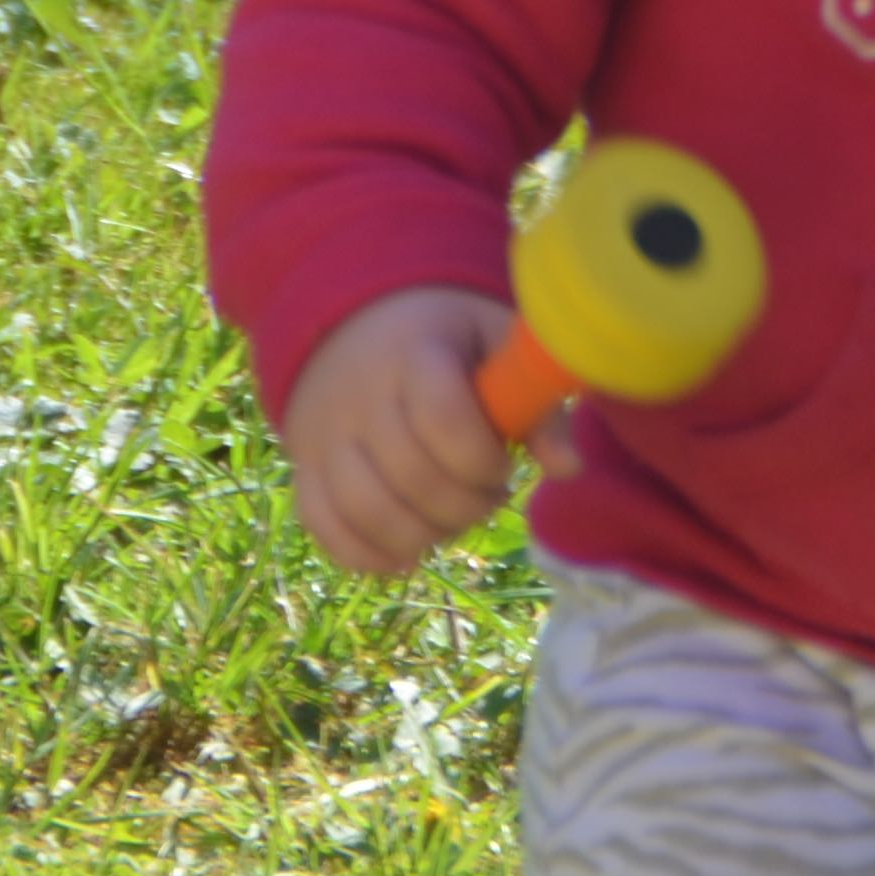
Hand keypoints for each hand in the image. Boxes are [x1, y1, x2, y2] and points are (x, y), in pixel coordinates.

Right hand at [280, 287, 528, 575]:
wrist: (355, 321)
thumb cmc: (446, 337)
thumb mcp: (496, 342)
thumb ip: (536, 403)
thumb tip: (569, 469)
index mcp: (415, 353)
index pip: (443, 420)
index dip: (483, 460)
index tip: (503, 464)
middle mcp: (360, 395)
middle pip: (410, 476)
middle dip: (464, 506)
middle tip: (487, 497)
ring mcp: (325, 434)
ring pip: (365, 510)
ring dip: (421, 536)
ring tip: (450, 520)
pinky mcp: (305, 468)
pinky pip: (325, 526)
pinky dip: (367, 554)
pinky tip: (406, 550)